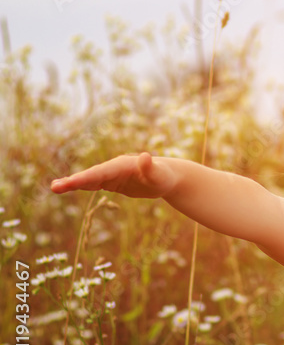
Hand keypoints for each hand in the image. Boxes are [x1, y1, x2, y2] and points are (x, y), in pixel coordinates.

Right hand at [50, 153, 178, 198]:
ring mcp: (112, 175)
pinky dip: (81, 185)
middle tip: (54, 187)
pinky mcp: (113, 182)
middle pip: (91, 175)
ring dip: (72, 183)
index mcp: (122, 165)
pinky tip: (68, 187)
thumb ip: (150, 167)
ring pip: (90, 179)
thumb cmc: (164, 176)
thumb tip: (145, 156)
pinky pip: (94, 184)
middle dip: (73, 181)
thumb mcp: (159, 175)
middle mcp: (114, 168)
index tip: (71, 182)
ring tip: (54, 188)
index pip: (101, 173)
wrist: (168, 177)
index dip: (86, 178)